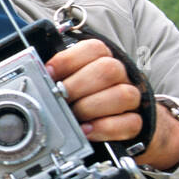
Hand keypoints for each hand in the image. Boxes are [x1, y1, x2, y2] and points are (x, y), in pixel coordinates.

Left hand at [45, 39, 178, 168]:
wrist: (116, 118)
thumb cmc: (86, 95)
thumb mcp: (71, 79)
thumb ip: (58, 76)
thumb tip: (39, 78)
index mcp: (103, 59)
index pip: (93, 48)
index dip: (68, 60)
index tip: (49, 72)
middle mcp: (121, 74)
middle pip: (108, 70)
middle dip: (77, 86)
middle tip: (61, 98)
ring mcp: (133, 97)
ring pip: (123, 95)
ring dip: (91, 107)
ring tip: (74, 116)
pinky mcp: (139, 120)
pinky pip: (130, 123)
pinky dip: (104, 128)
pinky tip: (87, 130)